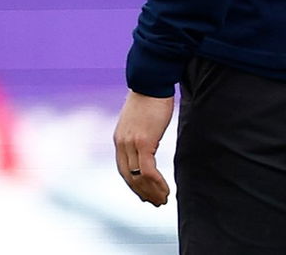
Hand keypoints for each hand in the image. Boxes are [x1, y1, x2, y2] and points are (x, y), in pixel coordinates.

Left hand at [113, 90, 173, 205]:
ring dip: (151, 191)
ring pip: (138, 178)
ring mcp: (131, 143)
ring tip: (163, 200)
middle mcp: (122, 143)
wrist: (150, 82)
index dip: (134, 186)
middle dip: (143, 193)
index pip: (123, 170)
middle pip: (129, 178)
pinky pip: (148, 170)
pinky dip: (157, 183)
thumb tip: (148, 144)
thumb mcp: (139, 122)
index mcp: (119, 139)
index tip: (145, 195)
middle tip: (156, 202)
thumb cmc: (149, 100)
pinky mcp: (143, 142)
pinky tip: (165, 189)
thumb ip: (139, 136)